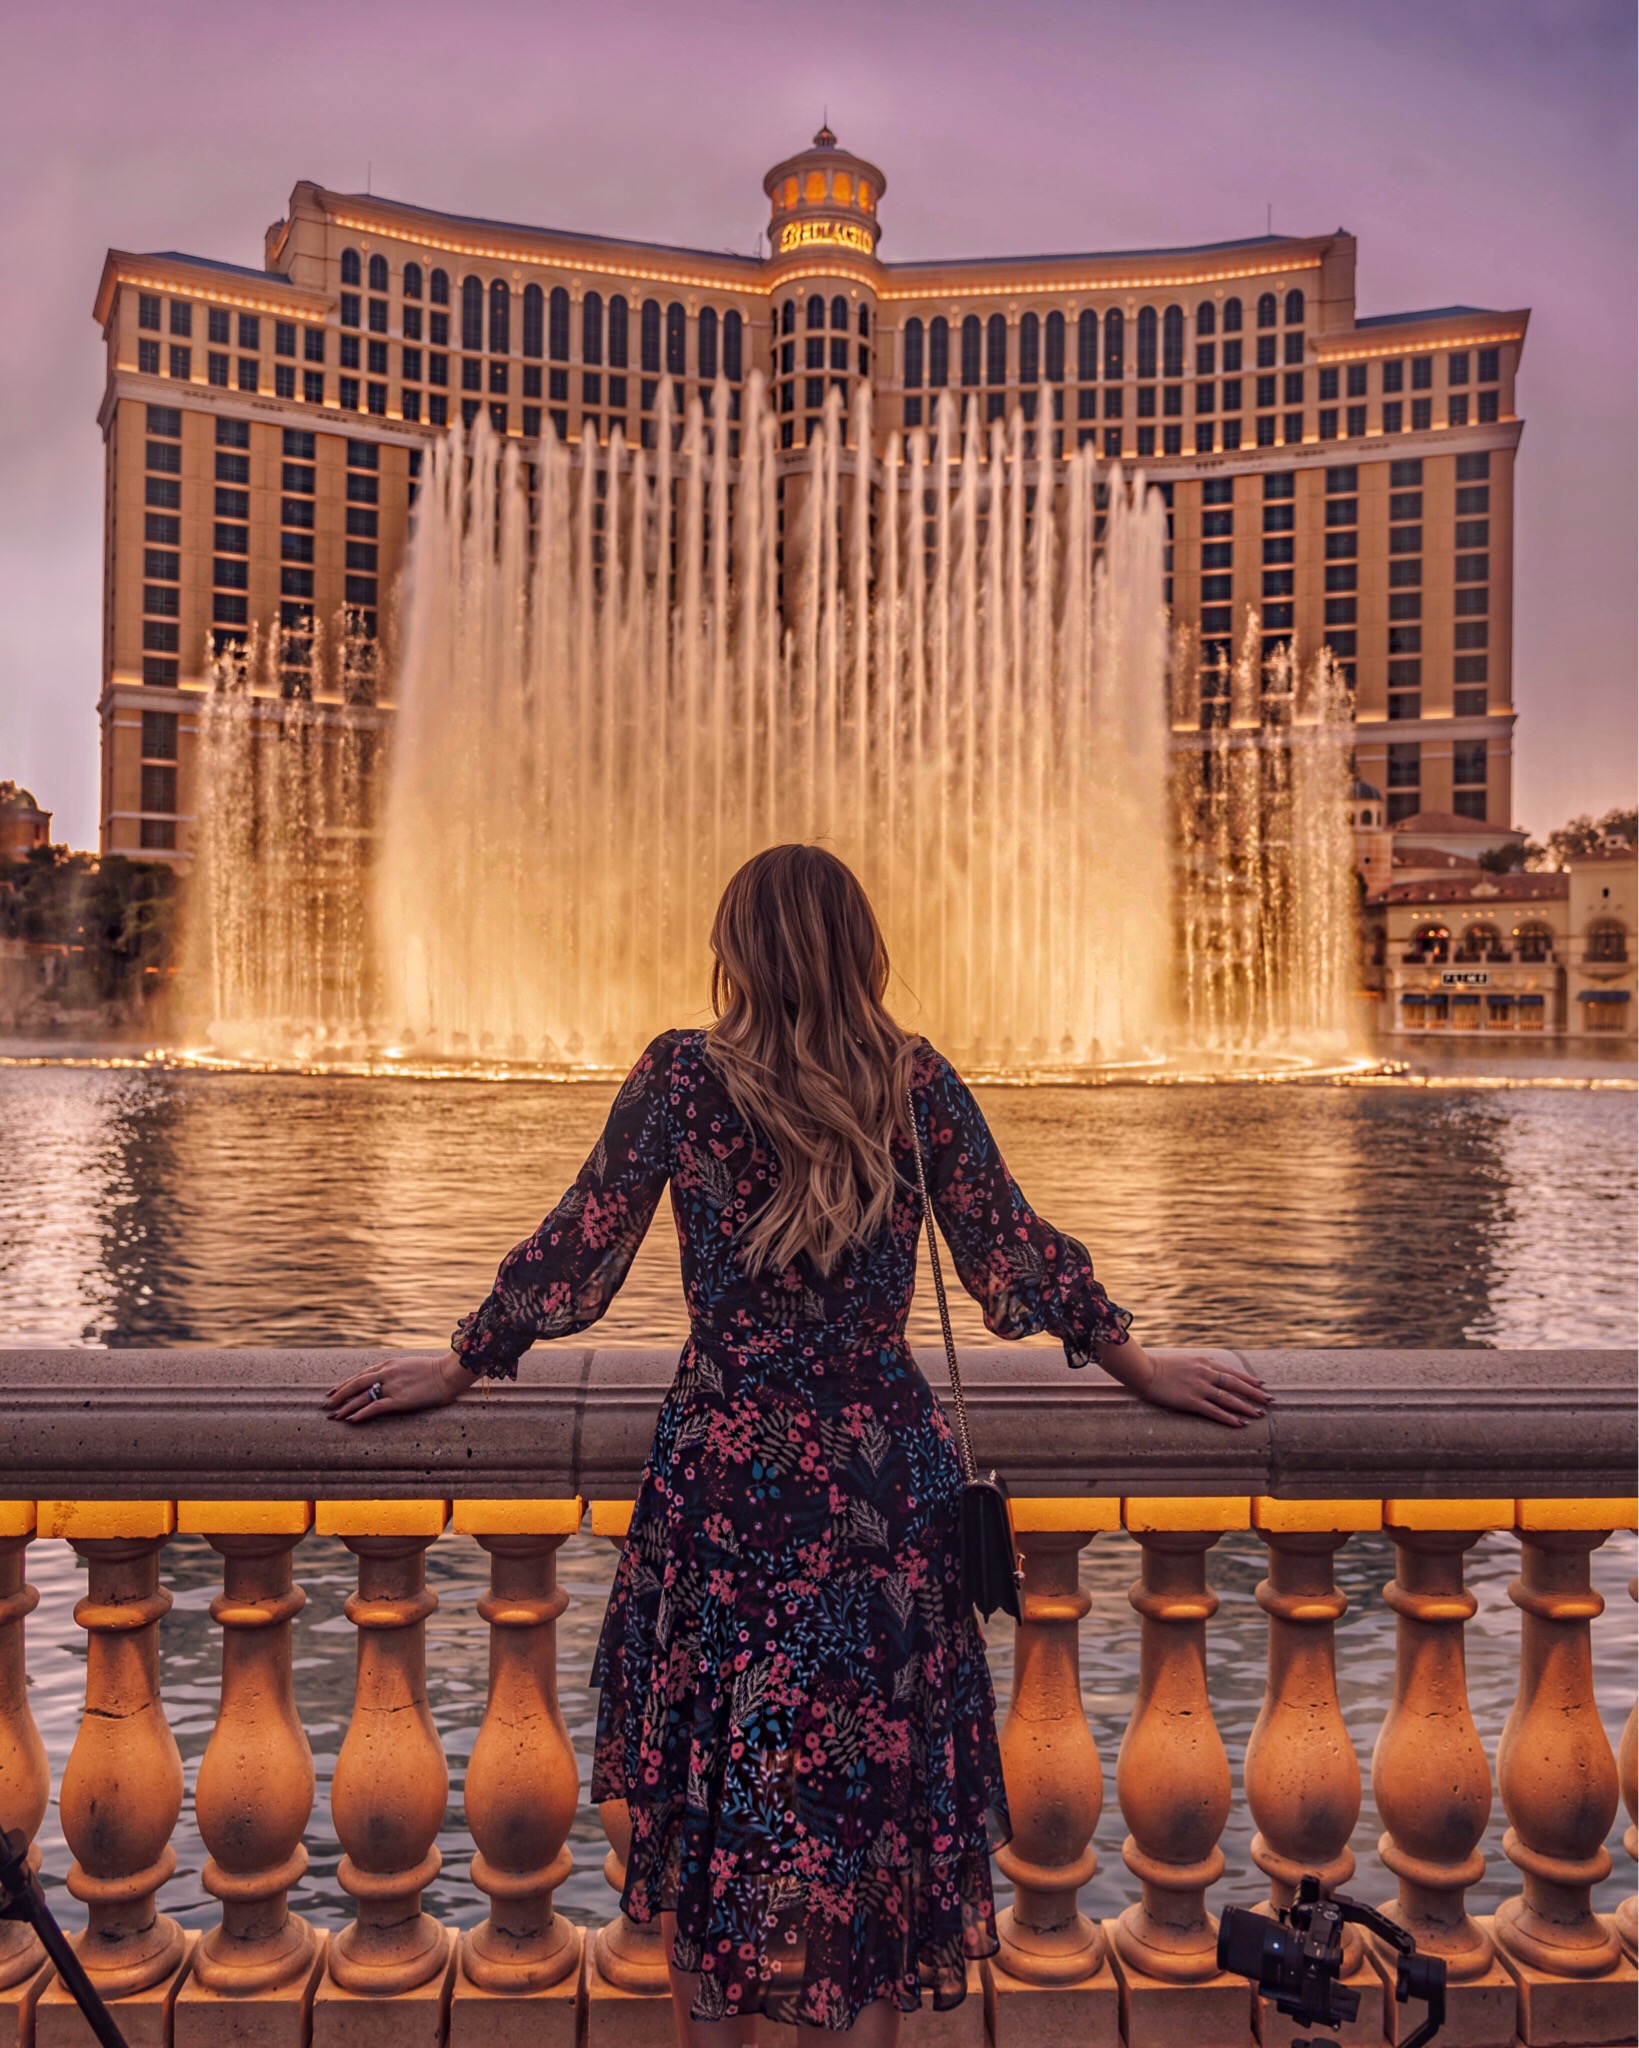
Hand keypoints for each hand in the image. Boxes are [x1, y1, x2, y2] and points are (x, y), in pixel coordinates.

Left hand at [324, 1350, 474, 1423]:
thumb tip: (390, 1380)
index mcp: (389, 1364)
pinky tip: (351, 1420)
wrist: (449, 1373)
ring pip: (362, 1396)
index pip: (361, 1375)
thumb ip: (397, 1372)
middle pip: (355, 1384)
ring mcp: (392, 1386)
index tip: (333, 1391)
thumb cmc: (435, 1370)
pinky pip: (376, 1407)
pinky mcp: (400, 1399)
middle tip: (325, 1405)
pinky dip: (362, 1413)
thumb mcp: (411, 1366)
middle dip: (338, 1395)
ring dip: (345, 1406)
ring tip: (333, 1416)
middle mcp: (386, 1373)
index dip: (345, 1384)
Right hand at [1096, 1338, 1269, 1427]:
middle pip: (1236, 1384)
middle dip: (1255, 1393)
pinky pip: (1214, 1411)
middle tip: (1269, 1400)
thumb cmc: (1161, 1367)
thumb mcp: (1185, 1361)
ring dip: (1246, 1407)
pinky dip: (1229, 1417)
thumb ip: (1200, 1366)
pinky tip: (1240, 1423)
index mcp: (1204, 1362)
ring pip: (1229, 1398)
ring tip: (1260, 1414)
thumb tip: (1212, 1373)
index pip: (1232, 1371)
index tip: (1261, 1384)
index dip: (1249, 1379)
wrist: (1144, 1371)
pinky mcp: (1191, 1401)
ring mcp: (1199, 1387)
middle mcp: (1205, 1373)